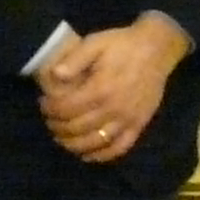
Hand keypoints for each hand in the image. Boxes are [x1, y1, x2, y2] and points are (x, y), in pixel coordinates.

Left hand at [37, 13, 189, 164]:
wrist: (157, 49)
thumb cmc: (123, 44)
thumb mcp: (96, 42)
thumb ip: (75, 59)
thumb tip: (55, 75)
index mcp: (100, 88)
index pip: (67, 108)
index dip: (50, 109)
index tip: (43, 104)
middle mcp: (114, 109)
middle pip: (77, 128)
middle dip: (57, 126)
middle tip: (49, 120)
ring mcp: (128, 120)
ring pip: (95, 142)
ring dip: (73, 145)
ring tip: (62, 137)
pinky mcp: (139, 125)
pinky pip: (119, 148)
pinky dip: (101, 156)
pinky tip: (87, 155)